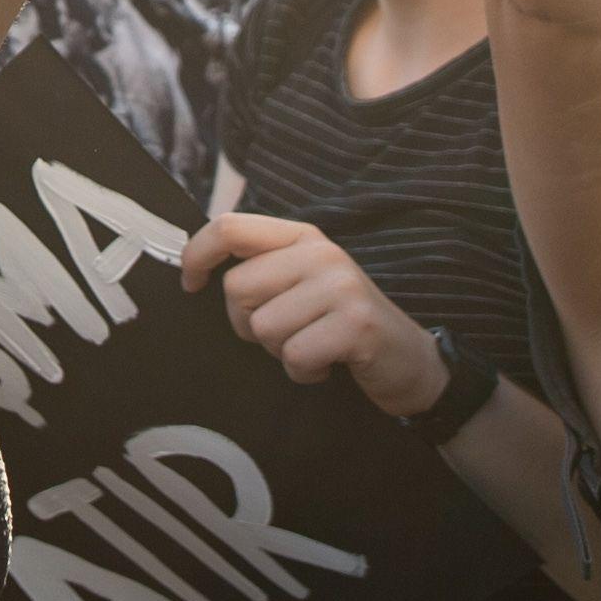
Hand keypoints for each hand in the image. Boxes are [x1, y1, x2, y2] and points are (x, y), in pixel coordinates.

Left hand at [186, 211, 447, 418]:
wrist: (409, 360)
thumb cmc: (342, 325)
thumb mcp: (304, 284)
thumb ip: (262, 270)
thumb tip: (194, 270)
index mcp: (302, 237)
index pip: (230, 227)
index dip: (197, 254)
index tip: (190, 285)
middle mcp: (321, 253)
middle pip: (237, 289)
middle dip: (248, 324)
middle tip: (285, 332)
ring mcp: (341, 286)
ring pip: (263, 327)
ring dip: (279, 352)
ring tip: (312, 346)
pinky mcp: (355, 324)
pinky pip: (293, 355)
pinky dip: (303, 372)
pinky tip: (327, 365)